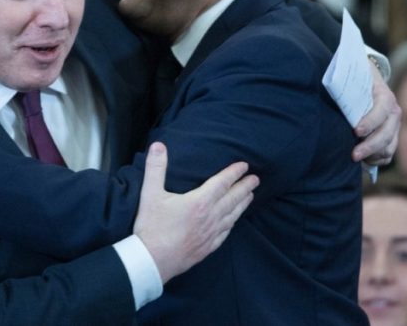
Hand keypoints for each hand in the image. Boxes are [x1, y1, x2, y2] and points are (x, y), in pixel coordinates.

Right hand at [134, 143, 258, 283]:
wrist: (153, 261)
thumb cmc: (152, 227)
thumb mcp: (150, 194)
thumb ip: (155, 168)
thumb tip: (158, 145)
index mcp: (199, 202)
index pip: (222, 183)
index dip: (234, 173)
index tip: (244, 166)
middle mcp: (210, 217)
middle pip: (233, 199)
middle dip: (245, 187)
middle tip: (256, 179)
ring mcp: (210, 234)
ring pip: (232, 216)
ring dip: (243, 204)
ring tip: (250, 196)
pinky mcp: (207, 248)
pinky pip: (226, 233)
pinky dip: (232, 223)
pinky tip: (233, 222)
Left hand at [352, 64, 400, 165]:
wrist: (369, 80)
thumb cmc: (355, 80)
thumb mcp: (352, 78)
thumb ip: (343, 85)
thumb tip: (323, 90)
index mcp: (384, 95)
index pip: (382, 110)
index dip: (370, 122)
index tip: (356, 131)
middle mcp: (394, 111)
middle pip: (386, 134)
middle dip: (370, 147)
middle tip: (353, 155)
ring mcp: (395, 125)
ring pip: (389, 147)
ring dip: (373, 156)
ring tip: (355, 158)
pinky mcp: (393, 136)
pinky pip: (388, 154)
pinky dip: (377, 160)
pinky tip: (364, 160)